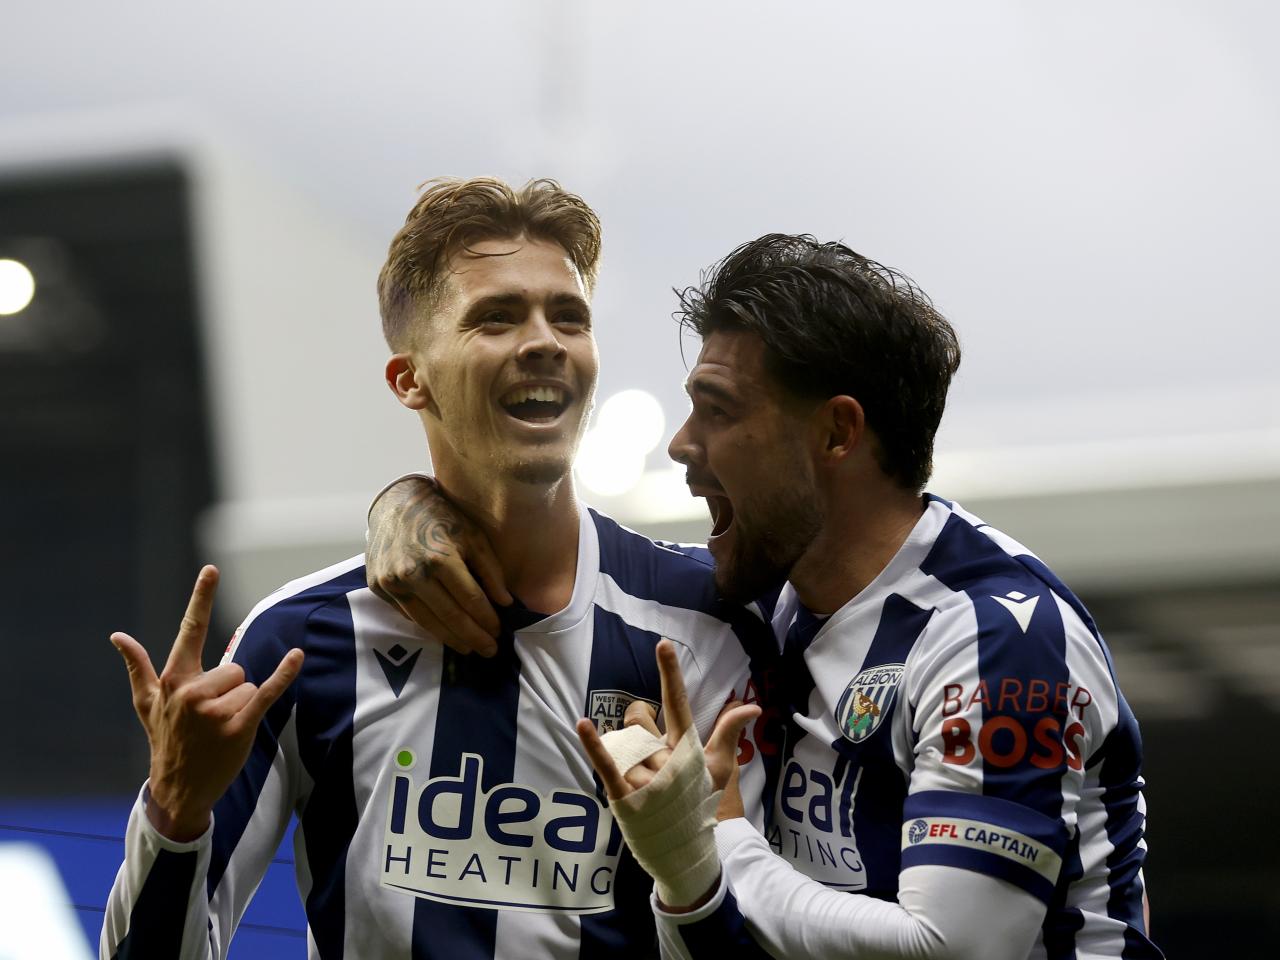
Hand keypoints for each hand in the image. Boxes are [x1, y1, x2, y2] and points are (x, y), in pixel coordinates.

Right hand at [110, 566, 303, 841]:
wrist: (178, 789)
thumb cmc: (165, 740)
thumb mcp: (147, 704)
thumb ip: (138, 667)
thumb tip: (117, 636)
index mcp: (174, 680)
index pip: (190, 630)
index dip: (201, 598)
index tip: (211, 569)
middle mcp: (193, 691)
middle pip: (235, 667)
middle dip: (229, 690)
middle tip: (210, 719)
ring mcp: (215, 710)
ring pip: (249, 685)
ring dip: (241, 705)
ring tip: (221, 729)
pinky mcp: (239, 726)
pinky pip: (267, 692)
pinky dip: (284, 674)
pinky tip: (297, 655)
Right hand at [366, 476, 512, 655]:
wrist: (395, 504)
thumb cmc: (441, 517)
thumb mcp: (473, 536)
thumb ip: (490, 570)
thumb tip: (505, 603)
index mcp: (440, 558)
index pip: (470, 600)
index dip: (487, 619)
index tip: (499, 632)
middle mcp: (413, 574)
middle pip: (450, 616)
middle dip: (473, 637)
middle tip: (489, 651)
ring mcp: (392, 583)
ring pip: (426, 622)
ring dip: (451, 639)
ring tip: (469, 649)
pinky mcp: (378, 587)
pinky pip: (408, 614)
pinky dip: (428, 626)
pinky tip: (444, 633)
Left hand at [575, 640, 758, 910]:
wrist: (686, 849)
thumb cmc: (701, 801)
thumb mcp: (719, 767)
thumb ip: (729, 732)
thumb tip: (753, 706)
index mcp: (686, 747)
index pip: (678, 702)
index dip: (670, 673)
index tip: (663, 644)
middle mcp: (665, 758)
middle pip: (637, 719)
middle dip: (638, 727)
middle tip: (649, 752)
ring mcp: (645, 777)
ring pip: (623, 742)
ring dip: (628, 754)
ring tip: (643, 779)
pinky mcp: (625, 795)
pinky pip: (606, 764)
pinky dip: (594, 744)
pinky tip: (583, 724)